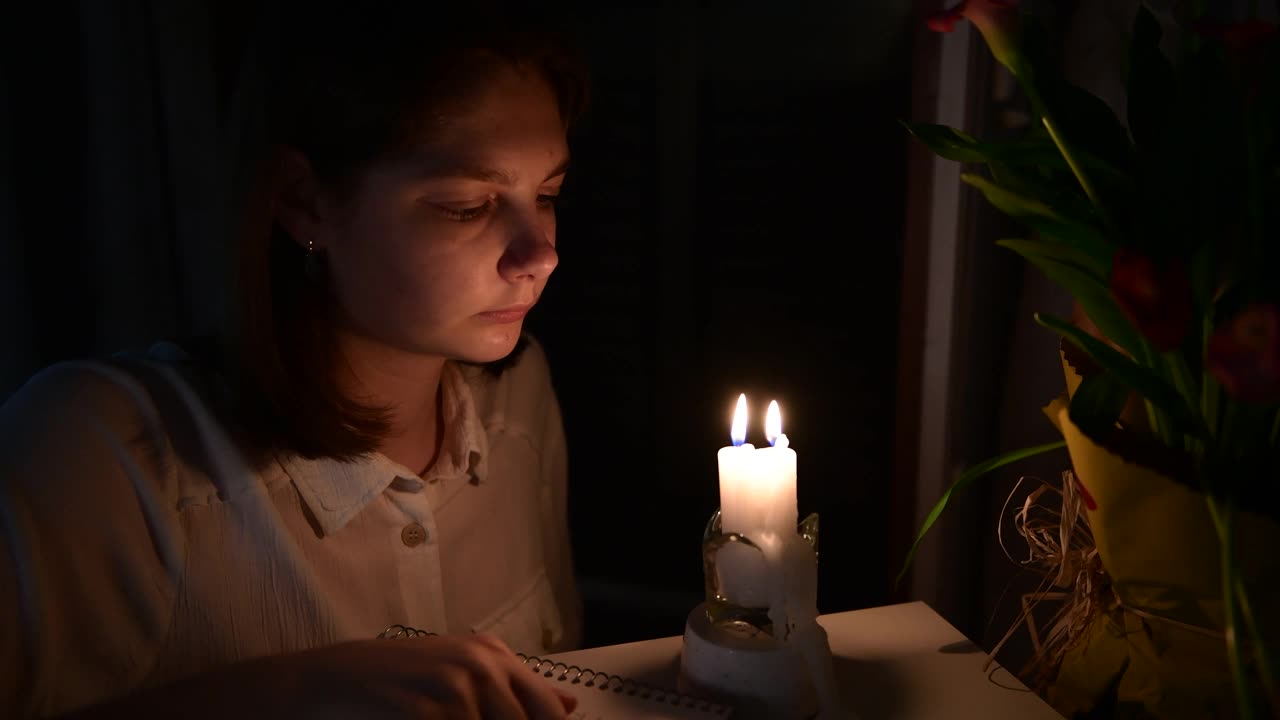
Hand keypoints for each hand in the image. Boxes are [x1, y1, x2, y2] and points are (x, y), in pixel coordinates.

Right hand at [67, 633, 577, 719]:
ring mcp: (458, 685)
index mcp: (491, 655)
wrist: (314, 688)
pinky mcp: (432, 709)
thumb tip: (571, 707)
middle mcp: (482, 664)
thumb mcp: (450, 677)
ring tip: (421, 718)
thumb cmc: (383, 688)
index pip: (548, 712)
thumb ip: (509, 688)